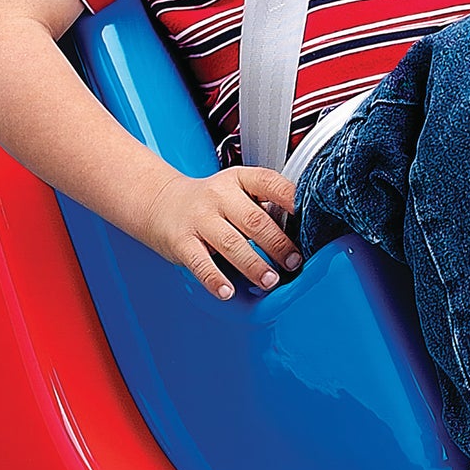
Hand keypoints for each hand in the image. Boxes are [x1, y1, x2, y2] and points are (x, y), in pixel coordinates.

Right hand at [139, 167, 302, 299]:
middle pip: (254, 220)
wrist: (160, 203)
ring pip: (231, 243)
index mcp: (239, 179)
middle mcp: (219, 196)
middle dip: (278, 245)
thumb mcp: (237, 190)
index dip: (291, 199)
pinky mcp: (181, 241)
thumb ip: (263, 204)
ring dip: (254, 265)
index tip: (309, 217)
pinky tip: (228, 291)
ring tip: (270, 280)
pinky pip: (200, 262)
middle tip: (294, 262)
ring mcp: (199, 218)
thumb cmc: (210, 202)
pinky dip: (215, 279)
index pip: (270, 183)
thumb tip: (300, 231)